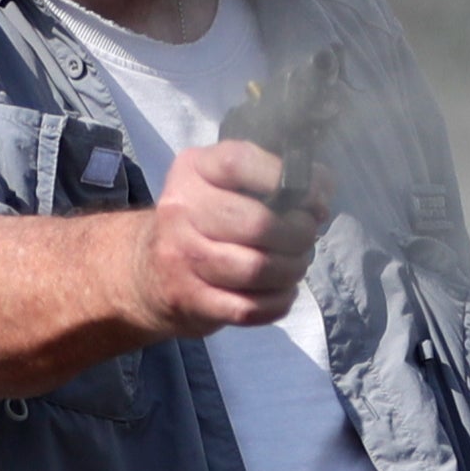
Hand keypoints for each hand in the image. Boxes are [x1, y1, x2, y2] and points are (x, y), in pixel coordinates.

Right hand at [129, 139, 324, 338]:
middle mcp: (180, 210)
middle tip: (306, 238)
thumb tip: (321, 192)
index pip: (239, 163)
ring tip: (295, 265)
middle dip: (298, 234)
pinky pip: (248, 307)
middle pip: (256, 224)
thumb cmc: (204, 220)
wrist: (148, 272)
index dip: (284, 179)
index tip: (312, 198)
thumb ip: (272, 179)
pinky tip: (282, 292)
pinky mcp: (190, 300)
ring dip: (291, 270)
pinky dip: (278, 302)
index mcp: (192, 171)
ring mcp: (181, 258)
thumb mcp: (224, 184)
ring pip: (256, 269)